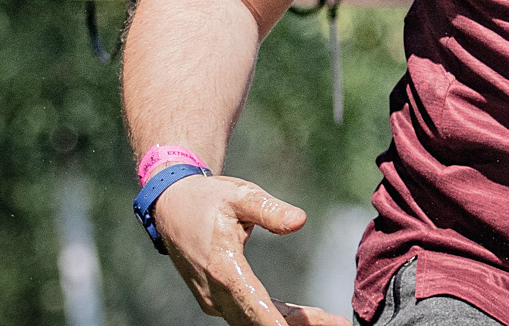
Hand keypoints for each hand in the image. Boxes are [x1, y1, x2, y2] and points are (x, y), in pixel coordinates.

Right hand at [151, 173, 351, 325]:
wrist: (172, 207)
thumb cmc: (207, 199)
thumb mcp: (240, 195)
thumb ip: (270, 210)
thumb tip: (300, 221)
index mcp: (222, 268)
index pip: (255, 305)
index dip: (279, 322)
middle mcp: (215, 292)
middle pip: (259, 320)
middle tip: (336, 324)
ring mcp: (214, 299)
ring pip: (254, 321)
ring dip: (289, 324)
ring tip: (330, 322)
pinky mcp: (217, 298)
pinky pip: (248, 314)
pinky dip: (276, 318)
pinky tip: (305, 319)